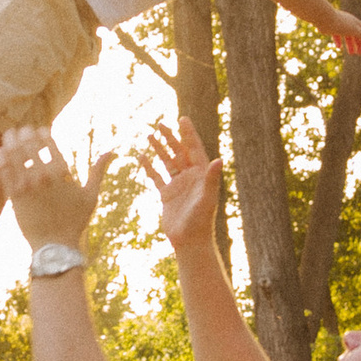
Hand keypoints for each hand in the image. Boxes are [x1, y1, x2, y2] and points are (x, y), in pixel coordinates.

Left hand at [0, 125, 109, 249]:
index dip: (42, 132)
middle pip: (29, 144)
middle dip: (24, 133)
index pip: (48, 142)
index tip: (39, 130)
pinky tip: (1, 152)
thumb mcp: (91, 195)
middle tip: (21, 130)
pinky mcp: (14, 196)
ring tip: (9, 136)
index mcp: (62, 172)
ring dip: (10, 141)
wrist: (55, 246)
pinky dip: (0, 158)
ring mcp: (27, 186)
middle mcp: (43, 176)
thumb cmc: (75, 221)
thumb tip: (112, 152)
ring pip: (13, 154)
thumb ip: (98, 171)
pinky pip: (3, 171)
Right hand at [142, 117, 222, 256]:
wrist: (190, 242)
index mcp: (201, 175)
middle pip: (179, 152)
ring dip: (159, 148)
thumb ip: (211, 179)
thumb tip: (219, 160)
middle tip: (160, 123)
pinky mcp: (167, 195)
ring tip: (149, 134)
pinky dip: (149, 167)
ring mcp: (178, 186)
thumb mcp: (206, 198)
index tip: (182, 118)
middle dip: (171, 137)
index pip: (194, 149)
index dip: (188, 133)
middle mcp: (190, 178)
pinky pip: (156, 177)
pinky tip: (141, 157)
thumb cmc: (201, 222)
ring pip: (168, 162)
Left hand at [329, 10, 360, 55]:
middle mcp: (349, 22)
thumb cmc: (340, 24)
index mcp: (356, 22)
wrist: (324, 18)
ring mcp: (340, 25)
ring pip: (347, 36)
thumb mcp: (354, 30)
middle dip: (359, 44)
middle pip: (357, 34)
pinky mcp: (332, 27)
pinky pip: (337, 35)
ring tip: (351, 53)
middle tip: (360, 53)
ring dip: (350, 45)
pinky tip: (338, 47)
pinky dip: (339, 41)